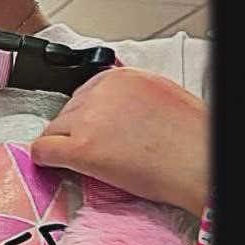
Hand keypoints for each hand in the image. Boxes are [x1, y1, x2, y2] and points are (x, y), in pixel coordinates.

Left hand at [31, 68, 208, 214]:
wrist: (201, 164)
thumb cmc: (192, 139)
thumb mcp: (160, 96)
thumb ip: (128, 98)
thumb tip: (111, 112)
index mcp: (122, 77)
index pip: (84, 93)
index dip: (87, 116)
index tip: (92, 128)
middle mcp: (102, 92)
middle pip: (67, 111)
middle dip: (77, 131)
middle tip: (98, 150)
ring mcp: (89, 119)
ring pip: (53, 131)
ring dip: (65, 146)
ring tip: (92, 162)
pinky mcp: (82, 148)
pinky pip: (43, 151)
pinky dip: (45, 160)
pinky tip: (55, 167)